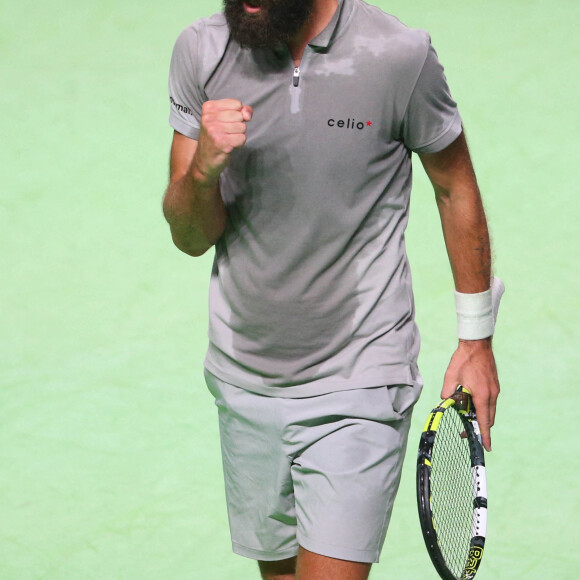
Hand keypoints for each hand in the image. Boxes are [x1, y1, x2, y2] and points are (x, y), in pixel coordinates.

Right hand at [192, 99, 252, 182]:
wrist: (204, 160)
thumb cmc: (216, 137)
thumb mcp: (224, 119)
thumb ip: (240, 111)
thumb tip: (248, 113)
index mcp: (209, 107)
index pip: (237, 104)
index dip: (238, 115)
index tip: (227, 122)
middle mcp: (209, 118)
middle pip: (240, 116)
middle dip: (238, 126)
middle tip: (226, 133)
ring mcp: (214, 131)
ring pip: (242, 127)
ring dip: (238, 136)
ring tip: (227, 140)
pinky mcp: (221, 143)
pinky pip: (242, 139)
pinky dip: (239, 144)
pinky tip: (229, 146)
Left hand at [441, 337, 498, 451]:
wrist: (477, 344)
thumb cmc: (463, 359)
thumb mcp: (451, 377)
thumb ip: (447, 392)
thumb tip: (445, 402)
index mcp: (482, 395)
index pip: (484, 421)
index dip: (484, 435)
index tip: (487, 448)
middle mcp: (492, 394)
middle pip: (488, 418)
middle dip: (479, 428)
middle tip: (465, 432)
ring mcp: (495, 389)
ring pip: (489, 410)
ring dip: (480, 417)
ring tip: (466, 417)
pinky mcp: (494, 384)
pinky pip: (490, 402)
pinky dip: (483, 407)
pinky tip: (471, 404)